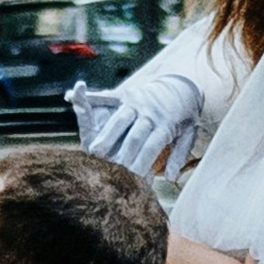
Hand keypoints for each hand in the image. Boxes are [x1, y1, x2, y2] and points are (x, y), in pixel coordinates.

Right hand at [80, 68, 207, 175]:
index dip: (141, 163)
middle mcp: (150, 112)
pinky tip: (75, 99)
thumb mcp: (188, 135)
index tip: (132, 179)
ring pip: (119, 120)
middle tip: (111, 170)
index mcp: (166, 124)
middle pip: (134, 136)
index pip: (151, 147)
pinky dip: (91, 98)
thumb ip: (179, 156)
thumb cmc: (184, 116)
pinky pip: (108, 96)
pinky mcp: (126, 93)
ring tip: (95, 152)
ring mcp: (137, 101)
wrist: (183, 84)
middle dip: (122, 154)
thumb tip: (171, 177)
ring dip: (106, 136)